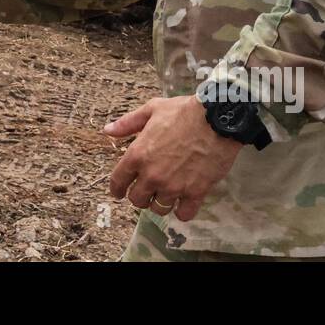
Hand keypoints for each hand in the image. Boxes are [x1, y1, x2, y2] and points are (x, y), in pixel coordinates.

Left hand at [103, 96, 242, 221]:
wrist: (217, 118)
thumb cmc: (183, 111)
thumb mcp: (152, 110)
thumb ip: (127, 123)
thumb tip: (107, 130)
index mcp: (138, 155)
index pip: (118, 182)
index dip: (116, 189)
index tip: (119, 192)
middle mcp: (152, 175)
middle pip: (137, 200)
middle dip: (140, 196)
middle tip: (147, 190)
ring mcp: (174, 186)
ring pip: (159, 209)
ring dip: (161, 203)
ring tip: (166, 194)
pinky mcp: (195, 192)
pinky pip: (183, 214)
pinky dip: (183, 211)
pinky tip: (184, 202)